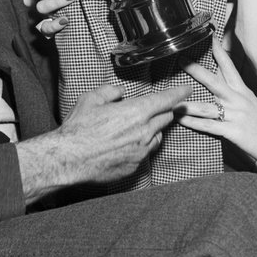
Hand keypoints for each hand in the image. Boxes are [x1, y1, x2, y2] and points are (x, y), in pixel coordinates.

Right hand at [15, 84, 188, 202]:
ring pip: (157, 136)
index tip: (186, 90)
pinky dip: (141, 145)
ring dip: (153, 129)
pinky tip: (127, 143)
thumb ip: (110, 92)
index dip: (179, 93)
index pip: (166, 100)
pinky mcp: (135, 166)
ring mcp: (141, 151)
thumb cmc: (79, 128)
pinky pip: (145, 152)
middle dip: (165, 110)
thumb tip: (120, 92)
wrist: (70, 159)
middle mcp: (144, 132)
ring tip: (139, 125)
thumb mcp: (91, 99)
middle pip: (165, 118)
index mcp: (136, 112)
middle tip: (160, 106)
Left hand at [179, 37, 256, 169]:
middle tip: (180, 59)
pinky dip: (193, 123)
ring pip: (206, 107)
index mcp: (243, 92)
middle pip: (213, 81)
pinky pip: (208, 126)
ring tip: (171, 100)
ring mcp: (235, 116)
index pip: (229, 67)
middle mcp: (238, 100)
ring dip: (187, 104)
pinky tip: (181, 120)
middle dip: (195, 70)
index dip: (219, 51)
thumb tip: (221, 76)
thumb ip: (235, 90)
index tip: (209, 36)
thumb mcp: (251, 102)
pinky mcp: (233, 132)